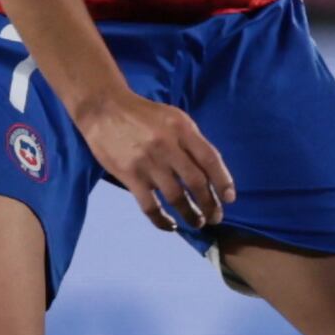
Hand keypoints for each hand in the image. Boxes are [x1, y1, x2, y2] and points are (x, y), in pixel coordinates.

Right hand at [74, 90, 235, 231]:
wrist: (104, 109)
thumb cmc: (144, 114)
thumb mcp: (175, 118)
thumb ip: (192, 141)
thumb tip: (210, 171)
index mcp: (183, 130)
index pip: (210, 159)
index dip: (223, 181)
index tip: (229, 198)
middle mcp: (168, 146)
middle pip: (196, 182)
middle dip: (210, 204)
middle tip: (216, 217)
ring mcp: (148, 162)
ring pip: (176, 196)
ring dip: (190, 214)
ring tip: (197, 222)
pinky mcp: (129, 175)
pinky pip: (149, 205)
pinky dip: (161, 220)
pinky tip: (170, 225)